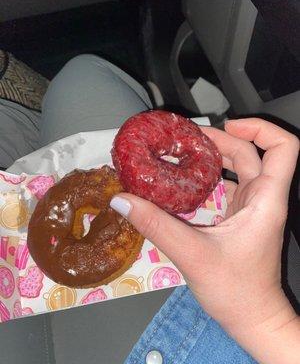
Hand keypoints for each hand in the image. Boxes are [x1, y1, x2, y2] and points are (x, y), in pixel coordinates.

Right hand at [110, 118, 299, 362]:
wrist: (252, 319)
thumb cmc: (235, 291)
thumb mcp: (192, 255)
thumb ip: (156, 225)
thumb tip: (122, 199)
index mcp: (266, 199)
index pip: (283, 147)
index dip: (260, 128)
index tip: (228, 125)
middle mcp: (263, 198)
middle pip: (251, 152)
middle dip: (220, 140)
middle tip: (186, 139)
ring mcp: (252, 207)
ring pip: (240, 167)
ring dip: (214, 156)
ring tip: (182, 151)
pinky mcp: (241, 216)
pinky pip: (228, 185)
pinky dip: (209, 175)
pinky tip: (184, 179)